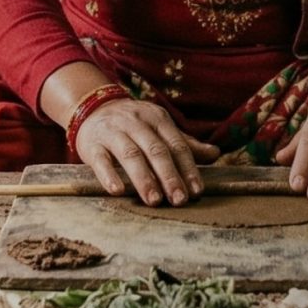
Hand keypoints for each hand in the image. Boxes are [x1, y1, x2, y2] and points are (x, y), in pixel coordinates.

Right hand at [73, 97, 217, 205]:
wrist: (91, 107)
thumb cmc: (133, 125)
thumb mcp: (159, 127)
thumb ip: (185, 143)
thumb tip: (216, 154)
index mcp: (157, 119)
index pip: (177, 145)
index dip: (188, 168)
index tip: (197, 191)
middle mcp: (136, 123)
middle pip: (156, 150)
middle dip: (169, 176)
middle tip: (179, 200)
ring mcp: (113, 132)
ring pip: (131, 155)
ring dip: (144, 179)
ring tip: (154, 200)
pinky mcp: (92, 144)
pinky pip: (101, 160)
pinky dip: (109, 176)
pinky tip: (118, 191)